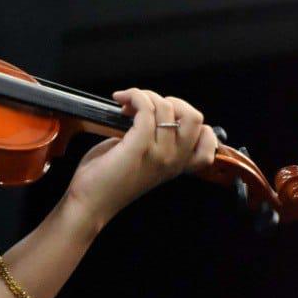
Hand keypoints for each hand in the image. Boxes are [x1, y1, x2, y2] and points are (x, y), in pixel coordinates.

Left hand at [65, 87, 218, 230]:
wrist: (90, 202)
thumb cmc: (109, 180)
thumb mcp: (143, 160)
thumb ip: (155, 140)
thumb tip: (150, 111)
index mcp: (177, 165)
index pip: (207, 138)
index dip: (189, 119)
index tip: (165, 116)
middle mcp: (173, 160)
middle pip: (194, 117)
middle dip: (172, 102)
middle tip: (146, 106)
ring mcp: (159, 154)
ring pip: (166, 108)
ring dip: (145, 96)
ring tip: (126, 104)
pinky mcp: (139, 146)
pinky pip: (146, 109)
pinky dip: (134, 96)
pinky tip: (121, 99)